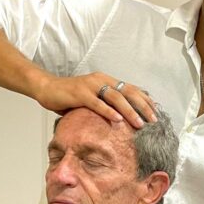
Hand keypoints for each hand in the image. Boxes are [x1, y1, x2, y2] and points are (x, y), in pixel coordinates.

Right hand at [35, 71, 156, 129]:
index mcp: (106, 80)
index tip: (156, 112)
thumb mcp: (92, 99)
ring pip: (115, 97)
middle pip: (127, 92)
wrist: (47, 89)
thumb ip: (105, 105)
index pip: (130, 89)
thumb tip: (122, 119)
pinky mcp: (79, 94)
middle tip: (154, 120)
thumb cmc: (69, 97)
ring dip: (129, 111)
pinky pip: (97, 103)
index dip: (145, 100)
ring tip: (140, 123)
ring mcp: (90, 86)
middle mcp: (101, 80)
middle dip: (143, 106)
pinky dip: (108, 112)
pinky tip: (117, 120)